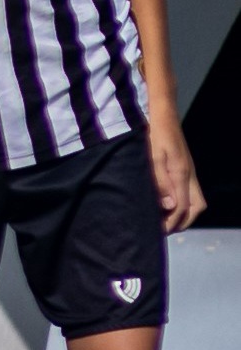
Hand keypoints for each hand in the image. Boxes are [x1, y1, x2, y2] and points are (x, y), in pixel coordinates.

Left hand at [149, 109, 207, 232]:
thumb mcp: (152, 159)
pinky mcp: (184, 168)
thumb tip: (170, 207)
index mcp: (182, 175)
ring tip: (163, 219)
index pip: (184, 208)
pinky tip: (166, 204)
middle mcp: (189, 175)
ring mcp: (189, 172)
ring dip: (184, 213)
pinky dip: (182, 203)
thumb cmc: (154, 136)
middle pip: (197, 207)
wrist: (162, 116)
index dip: (172, 223)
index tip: (157, 232)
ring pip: (196, 200)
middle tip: (163, 229)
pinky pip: (190, 192)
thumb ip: (160, 183)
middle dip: (183, 221)